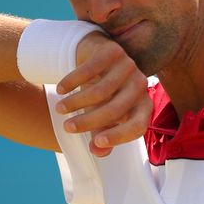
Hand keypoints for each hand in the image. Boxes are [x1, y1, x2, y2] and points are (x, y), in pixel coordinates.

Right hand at [54, 32, 151, 156]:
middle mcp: (140, 84)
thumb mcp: (103, 115)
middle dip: (87, 121)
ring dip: (76, 102)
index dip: (119, 137)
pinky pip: (90, 69)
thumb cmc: (103, 92)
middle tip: (66, 127)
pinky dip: (72, 81)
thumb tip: (98, 152)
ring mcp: (128, 65)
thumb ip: (103, 135)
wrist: (97, 55)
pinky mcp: (113, 51)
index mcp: (144, 104)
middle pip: (115, 109)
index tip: (94, 143)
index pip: (138, 126)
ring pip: (100, 91)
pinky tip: (61, 88)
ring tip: (59, 108)